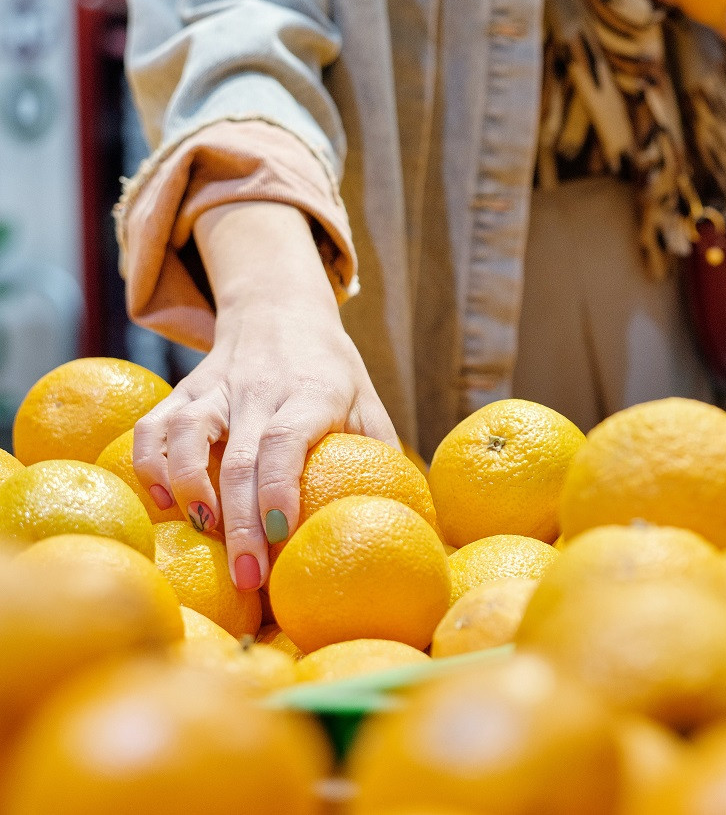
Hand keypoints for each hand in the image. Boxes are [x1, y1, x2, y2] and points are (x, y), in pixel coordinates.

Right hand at [131, 202, 394, 590]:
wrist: (280, 310)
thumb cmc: (333, 373)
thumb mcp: (367, 403)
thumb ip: (382, 455)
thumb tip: (412, 520)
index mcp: (312, 392)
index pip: (288, 440)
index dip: (280, 488)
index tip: (280, 535)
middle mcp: (260, 389)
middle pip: (240, 458)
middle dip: (241, 524)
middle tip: (247, 578)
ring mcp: (216, 388)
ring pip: (187, 436)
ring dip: (189, 490)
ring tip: (203, 536)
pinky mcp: (183, 389)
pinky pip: (153, 426)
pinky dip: (150, 464)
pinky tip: (164, 502)